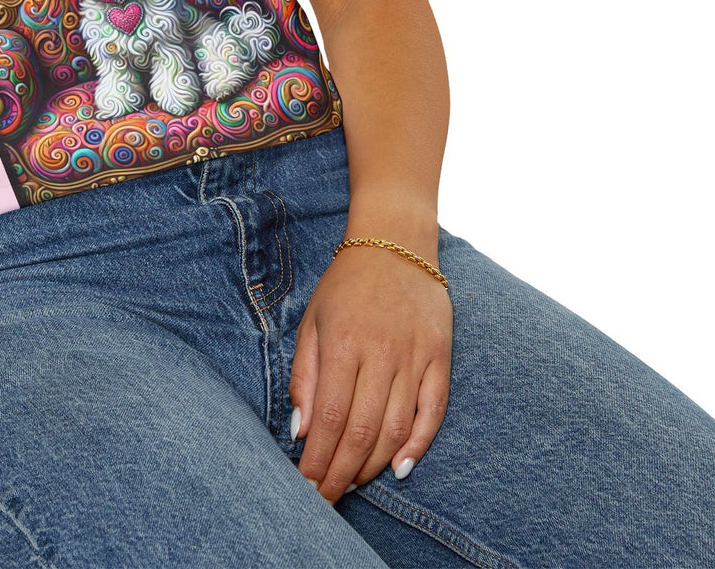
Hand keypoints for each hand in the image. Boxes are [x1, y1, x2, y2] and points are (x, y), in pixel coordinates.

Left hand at [289, 242, 452, 502]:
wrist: (395, 243)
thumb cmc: (346, 285)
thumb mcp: (312, 321)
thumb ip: (304, 376)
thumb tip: (301, 430)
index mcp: (344, 343)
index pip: (330, 417)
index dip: (319, 459)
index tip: (307, 485)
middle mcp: (381, 353)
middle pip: (362, 431)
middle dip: (342, 473)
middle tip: (327, 498)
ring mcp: (415, 356)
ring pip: (396, 428)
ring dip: (373, 465)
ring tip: (353, 483)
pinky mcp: (440, 357)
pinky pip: (433, 411)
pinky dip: (418, 445)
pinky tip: (399, 468)